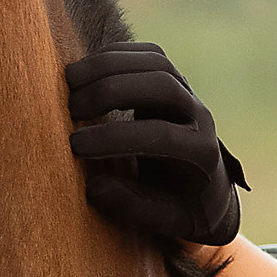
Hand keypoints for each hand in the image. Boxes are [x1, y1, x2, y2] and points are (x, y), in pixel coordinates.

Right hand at [66, 42, 247, 245]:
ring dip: (108, 65)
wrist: (207, 187)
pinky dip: (113, 55)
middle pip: (162, 85)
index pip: (160, 136)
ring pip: (155, 61)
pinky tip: (82, 72)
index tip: (75, 147)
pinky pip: (147, 54)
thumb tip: (94, 187)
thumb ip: (133, 207)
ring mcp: (188, 93)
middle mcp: (199, 116)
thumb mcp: (167, 222)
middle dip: (112, 90)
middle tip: (71, 108)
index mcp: (202, 154)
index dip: (115, 138)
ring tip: (68, 82)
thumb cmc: (183, 209)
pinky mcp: (173, 79)